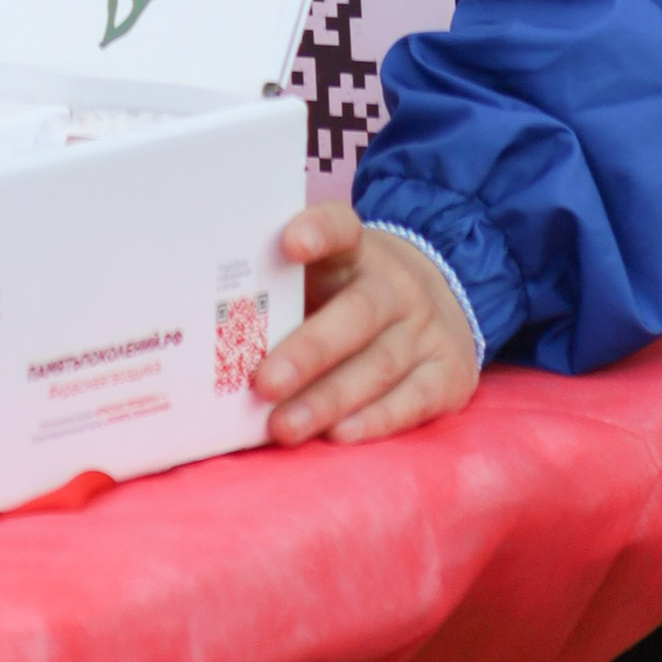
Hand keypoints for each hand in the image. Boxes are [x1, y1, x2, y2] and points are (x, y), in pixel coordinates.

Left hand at [254, 207, 481, 445]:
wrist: (443, 302)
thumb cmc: (353, 296)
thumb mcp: (328, 277)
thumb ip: (286, 292)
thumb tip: (212, 333)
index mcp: (358, 251)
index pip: (342, 227)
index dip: (319, 231)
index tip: (290, 244)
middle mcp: (397, 285)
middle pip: (356, 313)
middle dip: (308, 352)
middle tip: (262, 383)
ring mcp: (428, 329)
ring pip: (378, 364)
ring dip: (327, 399)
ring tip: (283, 426)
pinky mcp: (449, 375)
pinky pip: (412, 400)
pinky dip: (374, 420)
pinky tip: (339, 434)